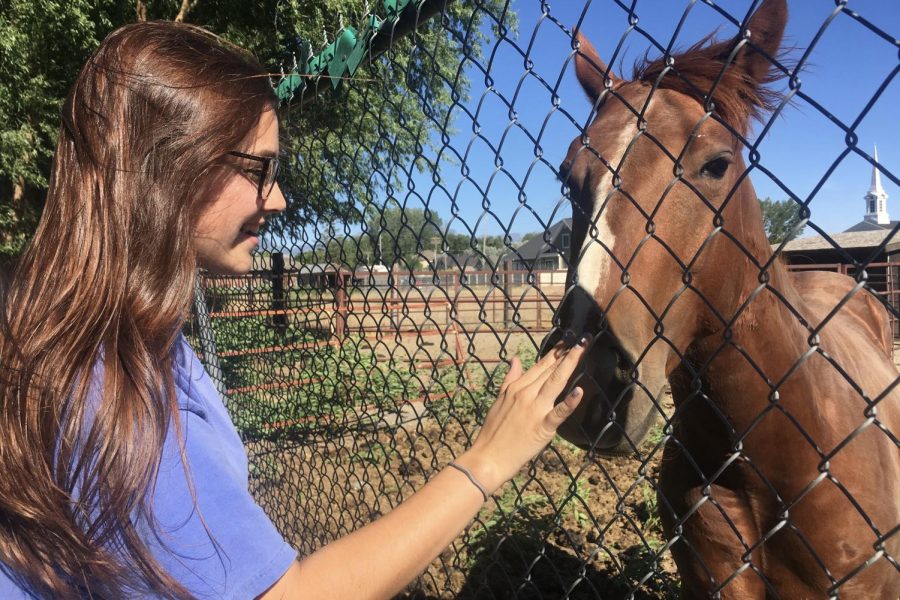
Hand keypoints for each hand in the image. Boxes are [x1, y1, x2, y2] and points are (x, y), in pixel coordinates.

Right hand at [456, 335, 590, 493]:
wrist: (488, 457)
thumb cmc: (493, 430)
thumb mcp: (499, 399)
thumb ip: (510, 379)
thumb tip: (514, 359)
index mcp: (516, 387)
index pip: (540, 365)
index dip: (555, 352)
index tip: (569, 339)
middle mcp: (526, 394)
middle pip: (550, 370)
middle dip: (567, 353)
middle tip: (583, 338)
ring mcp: (535, 409)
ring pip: (555, 382)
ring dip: (569, 364)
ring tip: (581, 350)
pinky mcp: (542, 427)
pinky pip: (558, 412)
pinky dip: (569, 402)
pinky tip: (580, 391)